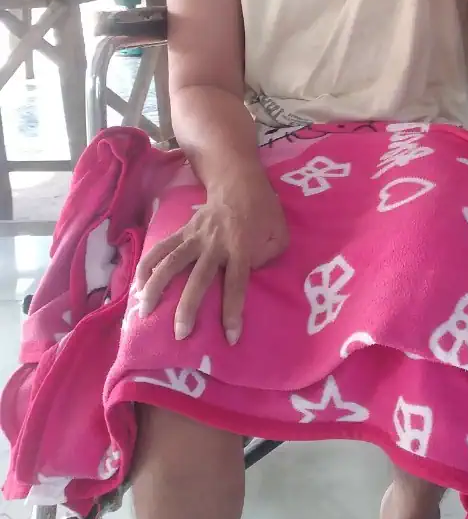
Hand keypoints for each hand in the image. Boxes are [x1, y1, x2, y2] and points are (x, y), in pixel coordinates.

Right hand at [134, 174, 288, 344]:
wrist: (238, 181)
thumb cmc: (263, 212)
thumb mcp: (279, 233)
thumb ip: (270, 256)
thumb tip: (253, 272)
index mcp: (241, 247)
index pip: (236, 284)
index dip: (233, 311)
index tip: (230, 337)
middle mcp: (215, 244)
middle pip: (198, 278)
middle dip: (188, 307)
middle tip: (180, 334)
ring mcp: (195, 237)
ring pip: (172, 262)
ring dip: (156, 286)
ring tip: (144, 310)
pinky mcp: (183, 231)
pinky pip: (162, 248)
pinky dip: (147, 266)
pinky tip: (137, 286)